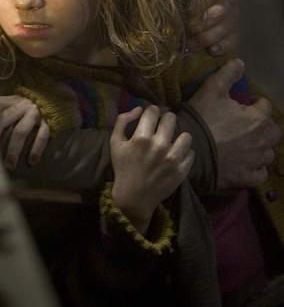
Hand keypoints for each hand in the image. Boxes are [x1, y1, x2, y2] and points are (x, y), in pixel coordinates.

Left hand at [0, 95, 49, 168]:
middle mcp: (21, 105)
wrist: (57, 97)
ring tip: (9, 165)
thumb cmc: (30, 106)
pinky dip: (36, 149)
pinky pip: (42, 136)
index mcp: (11, 101)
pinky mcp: (49, 121)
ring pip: (21, 130)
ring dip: (14, 148)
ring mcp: (35, 113)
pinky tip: (32, 162)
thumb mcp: (15, 103)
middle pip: (3, 121)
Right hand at [110, 105, 193, 234]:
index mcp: (141, 138)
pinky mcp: (182, 171)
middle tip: (161, 128)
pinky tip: (176, 155)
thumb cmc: (123, 168)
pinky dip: (185, 153)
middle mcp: (159, 146)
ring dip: (178, 136)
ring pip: (186, 135)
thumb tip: (139, 109)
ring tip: (172, 142)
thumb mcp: (115, 142)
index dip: (151, 111)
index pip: (153, 111)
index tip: (151, 118)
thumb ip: (123, 120)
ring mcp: (173, 159)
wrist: (134, 198)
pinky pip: (191, 153)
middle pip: (171, 118)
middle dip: (165, 120)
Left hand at [188, 0, 238, 55]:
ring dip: (204, 39)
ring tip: (187, 46)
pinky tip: (210, 51)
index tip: (183, 13)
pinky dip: (221, 47)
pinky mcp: (235, 34)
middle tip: (183, 32)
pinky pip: (232, 42)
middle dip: (199, 24)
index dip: (198, 4)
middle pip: (219, 12)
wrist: (196, 7)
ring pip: (224, 28)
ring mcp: (234, 16)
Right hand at [188, 59, 280, 188]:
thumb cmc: (203, 117)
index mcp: (257, 118)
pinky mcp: (247, 177)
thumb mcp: (212, 88)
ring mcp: (255, 161)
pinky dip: (257, 168)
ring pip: (268, 153)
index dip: (255, 103)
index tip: (245, 104)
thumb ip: (228, 73)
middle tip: (249, 123)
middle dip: (265, 126)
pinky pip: (260, 174)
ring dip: (262, 147)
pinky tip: (247, 163)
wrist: (192, 150)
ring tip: (248, 143)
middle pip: (273, 131)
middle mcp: (262, 140)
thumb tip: (240, 62)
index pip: (265, 106)